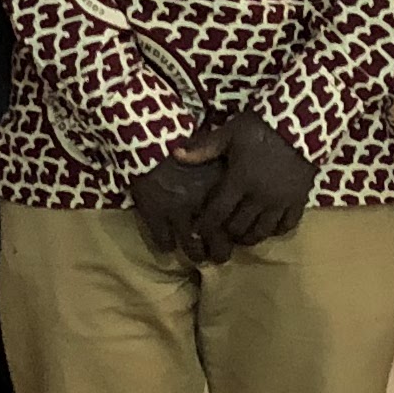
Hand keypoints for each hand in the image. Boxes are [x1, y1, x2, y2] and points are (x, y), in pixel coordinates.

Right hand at [132, 128, 228, 262]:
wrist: (150, 136)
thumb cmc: (186, 138)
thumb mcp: (216, 147)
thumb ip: (229, 170)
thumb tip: (243, 185)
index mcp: (222, 188)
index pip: (236, 222)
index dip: (237, 234)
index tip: (236, 236)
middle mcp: (204, 204)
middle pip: (218, 241)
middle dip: (220, 253)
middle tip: (220, 256)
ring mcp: (178, 211)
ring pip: (192, 246)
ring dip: (195, 253)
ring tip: (197, 256)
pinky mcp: (155, 214)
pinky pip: (163, 241)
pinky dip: (165, 245)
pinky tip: (168, 244)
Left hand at [191, 116, 312, 260]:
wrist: (301, 122)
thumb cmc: (261, 127)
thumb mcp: (230, 133)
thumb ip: (204, 148)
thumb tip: (174, 153)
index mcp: (239, 181)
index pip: (217, 213)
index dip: (206, 225)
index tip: (198, 230)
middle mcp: (259, 197)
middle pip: (238, 227)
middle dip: (226, 232)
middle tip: (220, 230)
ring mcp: (281, 201)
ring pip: (262, 231)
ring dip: (249, 236)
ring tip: (241, 234)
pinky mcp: (299, 199)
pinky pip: (287, 225)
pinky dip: (276, 230)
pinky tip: (268, 227)